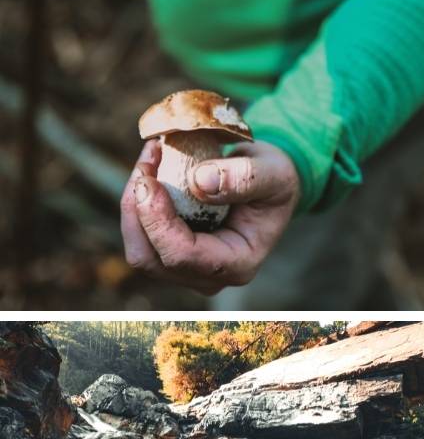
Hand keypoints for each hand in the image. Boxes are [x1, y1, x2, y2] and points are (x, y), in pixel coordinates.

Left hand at [121, 139, 299, 293]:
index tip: (149, 178)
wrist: (270, 187)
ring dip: (134, 204)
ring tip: (150, 161)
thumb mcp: (273, 173)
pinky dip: (138, 203)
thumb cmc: (275, 182)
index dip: (158, 220)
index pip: (183, 256)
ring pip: (140, 249)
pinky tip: (151, 172)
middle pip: (151, 259)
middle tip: (148, 162)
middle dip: (138, 211)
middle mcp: (211, 276)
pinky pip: (141, 237)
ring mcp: (189, 270)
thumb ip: (244, 177)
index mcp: (238, 263)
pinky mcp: (173, 255)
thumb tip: (199, 181)